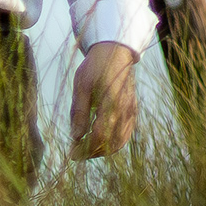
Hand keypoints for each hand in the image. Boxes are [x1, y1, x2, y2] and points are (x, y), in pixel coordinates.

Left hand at [70, 41, 142, 157]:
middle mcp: (125, 110)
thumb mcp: (81, 85)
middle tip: (76, 153)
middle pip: (111, 143)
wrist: (115, 52)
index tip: (72, 153)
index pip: (99, 136)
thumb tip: (75, 137)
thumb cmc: (95, 66)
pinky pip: (125, 134)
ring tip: (86, 148)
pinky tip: (99, 141)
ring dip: (102, 150)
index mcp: (111, 103)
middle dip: (92, 152)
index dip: (85, 148)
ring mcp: (131, 111)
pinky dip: (113, 143)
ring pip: (120, 142)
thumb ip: (79, 112)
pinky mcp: (133, 111)